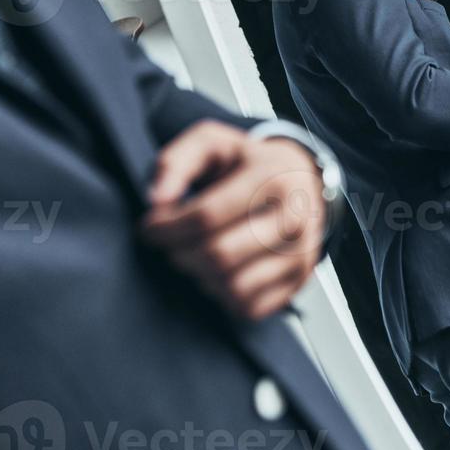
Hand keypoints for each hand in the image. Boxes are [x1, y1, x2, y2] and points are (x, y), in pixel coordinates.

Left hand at [141, 121, 325, 320]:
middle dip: (179, 255)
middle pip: (217, 256)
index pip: (207, 217)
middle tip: (171, 244)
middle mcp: (293, 218)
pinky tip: (218, 272)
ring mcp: (299, 253)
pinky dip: (223, 296)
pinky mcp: (298, 280)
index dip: (167, 228)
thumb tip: (157, 199)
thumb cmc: (248, 163)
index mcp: (271, 179)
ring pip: (232, 287)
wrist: (300, 180)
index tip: (148, 229)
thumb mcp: (211, 143)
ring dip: (200, 277)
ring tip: (195, 256)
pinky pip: (248, 306)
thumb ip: (176, 162)